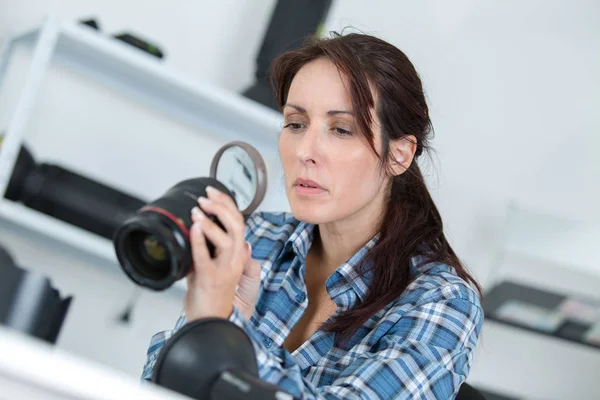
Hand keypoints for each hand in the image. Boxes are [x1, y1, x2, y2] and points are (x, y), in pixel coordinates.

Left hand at [183, 186, 259, 321]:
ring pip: (227, 239)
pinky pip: (206, 256)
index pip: (239, 222)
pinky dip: (200, 240)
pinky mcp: (212, 278)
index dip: (228, 204)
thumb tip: (201, 226)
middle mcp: (235, 260)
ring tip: (198, 210)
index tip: (214, 191)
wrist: (210, 321)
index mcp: (237, 255)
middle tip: (206, 197)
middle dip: (222, 206)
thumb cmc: (210, 295)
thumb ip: (210, 247)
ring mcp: (225, 269)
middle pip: (237, 226)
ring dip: (211, 222)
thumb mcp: (212, 264)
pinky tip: (194, 228)